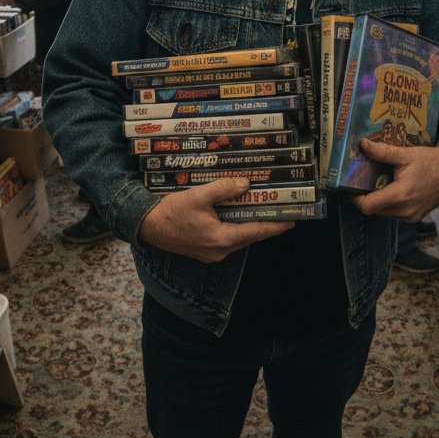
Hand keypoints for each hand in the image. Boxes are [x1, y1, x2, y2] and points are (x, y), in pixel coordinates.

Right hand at [138, 178, 293, 262]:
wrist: (147, 227)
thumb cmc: (171, 212)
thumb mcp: (198, 196)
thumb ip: (223, 189)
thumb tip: (245, 184)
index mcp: (221, 238)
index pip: (256, 231)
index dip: (275, 226)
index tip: (291, 221)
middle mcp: (220, 250)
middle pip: (249, 236)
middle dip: (265, 224)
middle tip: (279, 211)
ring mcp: (211, 253)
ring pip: (239, 238)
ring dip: (250, 225)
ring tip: (261, 210)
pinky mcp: (204, 251)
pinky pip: (228, 239)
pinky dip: (236, 228)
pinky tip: (237, 215)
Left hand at [349, 139, 438, 222]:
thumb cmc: (430, 161)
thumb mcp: (405, 154)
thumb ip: (382, 151)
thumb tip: (362, 145)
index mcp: (400, 196)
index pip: (368, 206)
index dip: (354, 198)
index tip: (349, 186)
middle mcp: (405, 211)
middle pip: (374, 209)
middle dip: (365, 196)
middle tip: (360, 180)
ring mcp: (411, 216)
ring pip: (384, 211)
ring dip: (377, 199)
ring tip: (375, 181)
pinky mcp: (415, 216)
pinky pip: (394, 212)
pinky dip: (388, 202)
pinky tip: (390, 186)